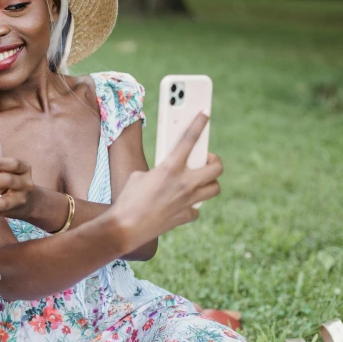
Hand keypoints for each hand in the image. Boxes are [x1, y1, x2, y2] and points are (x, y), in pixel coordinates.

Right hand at [107, 112, 222, 253]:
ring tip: (198, 180)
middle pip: (216, 167)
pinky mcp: (185, 216)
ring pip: (214, 189)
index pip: (189, 140)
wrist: (126, 227)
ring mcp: (188, 201)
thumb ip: (158, 171)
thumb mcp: (139, 176)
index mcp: (170, 168)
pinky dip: (192, 205)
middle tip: (205, 159)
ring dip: (209, 183)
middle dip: (214, 160)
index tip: (205, 114)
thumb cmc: (128, 199)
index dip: (199, 124)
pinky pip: (197, 209)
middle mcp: (184, 183)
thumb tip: (166, 174)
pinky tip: (182, 203)